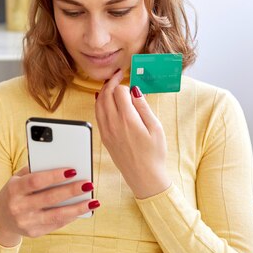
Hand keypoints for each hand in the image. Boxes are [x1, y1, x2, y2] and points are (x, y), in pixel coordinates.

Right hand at [0, 166, 98, 246]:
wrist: (0, 219)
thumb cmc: (14, 192)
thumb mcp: (17, 179)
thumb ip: (34, 170)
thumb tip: (61, 163)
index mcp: (14, 189)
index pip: (35, 181)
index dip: (54, 176)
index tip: (72, 170)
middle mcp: (18, 207)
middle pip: (49, 198)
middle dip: (71, 191)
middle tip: (88, 184)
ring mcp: (26, 222)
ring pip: (56, 215)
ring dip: (77, 208)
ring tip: (93, 201)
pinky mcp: (34, 233)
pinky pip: (56, 224)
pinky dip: (71, 216)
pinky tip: (82, 209)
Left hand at [95, 69, 170, 198]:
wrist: (144, 177)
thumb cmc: (154, 154)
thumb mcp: (156, 128)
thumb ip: (143, 107)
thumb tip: (135, 90)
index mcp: (127, 120)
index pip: (119, 92)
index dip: (124, 84)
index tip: (130, 81)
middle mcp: (113, 124)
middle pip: (106, 94)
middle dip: (111, 82)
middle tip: (117, 75)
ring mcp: (106, 130)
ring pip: (98, 103)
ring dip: (103, 91)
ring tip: (111, 84)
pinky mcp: (104, 136)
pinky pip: (97, 114)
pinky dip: (99, 103)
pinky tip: (104, 99)